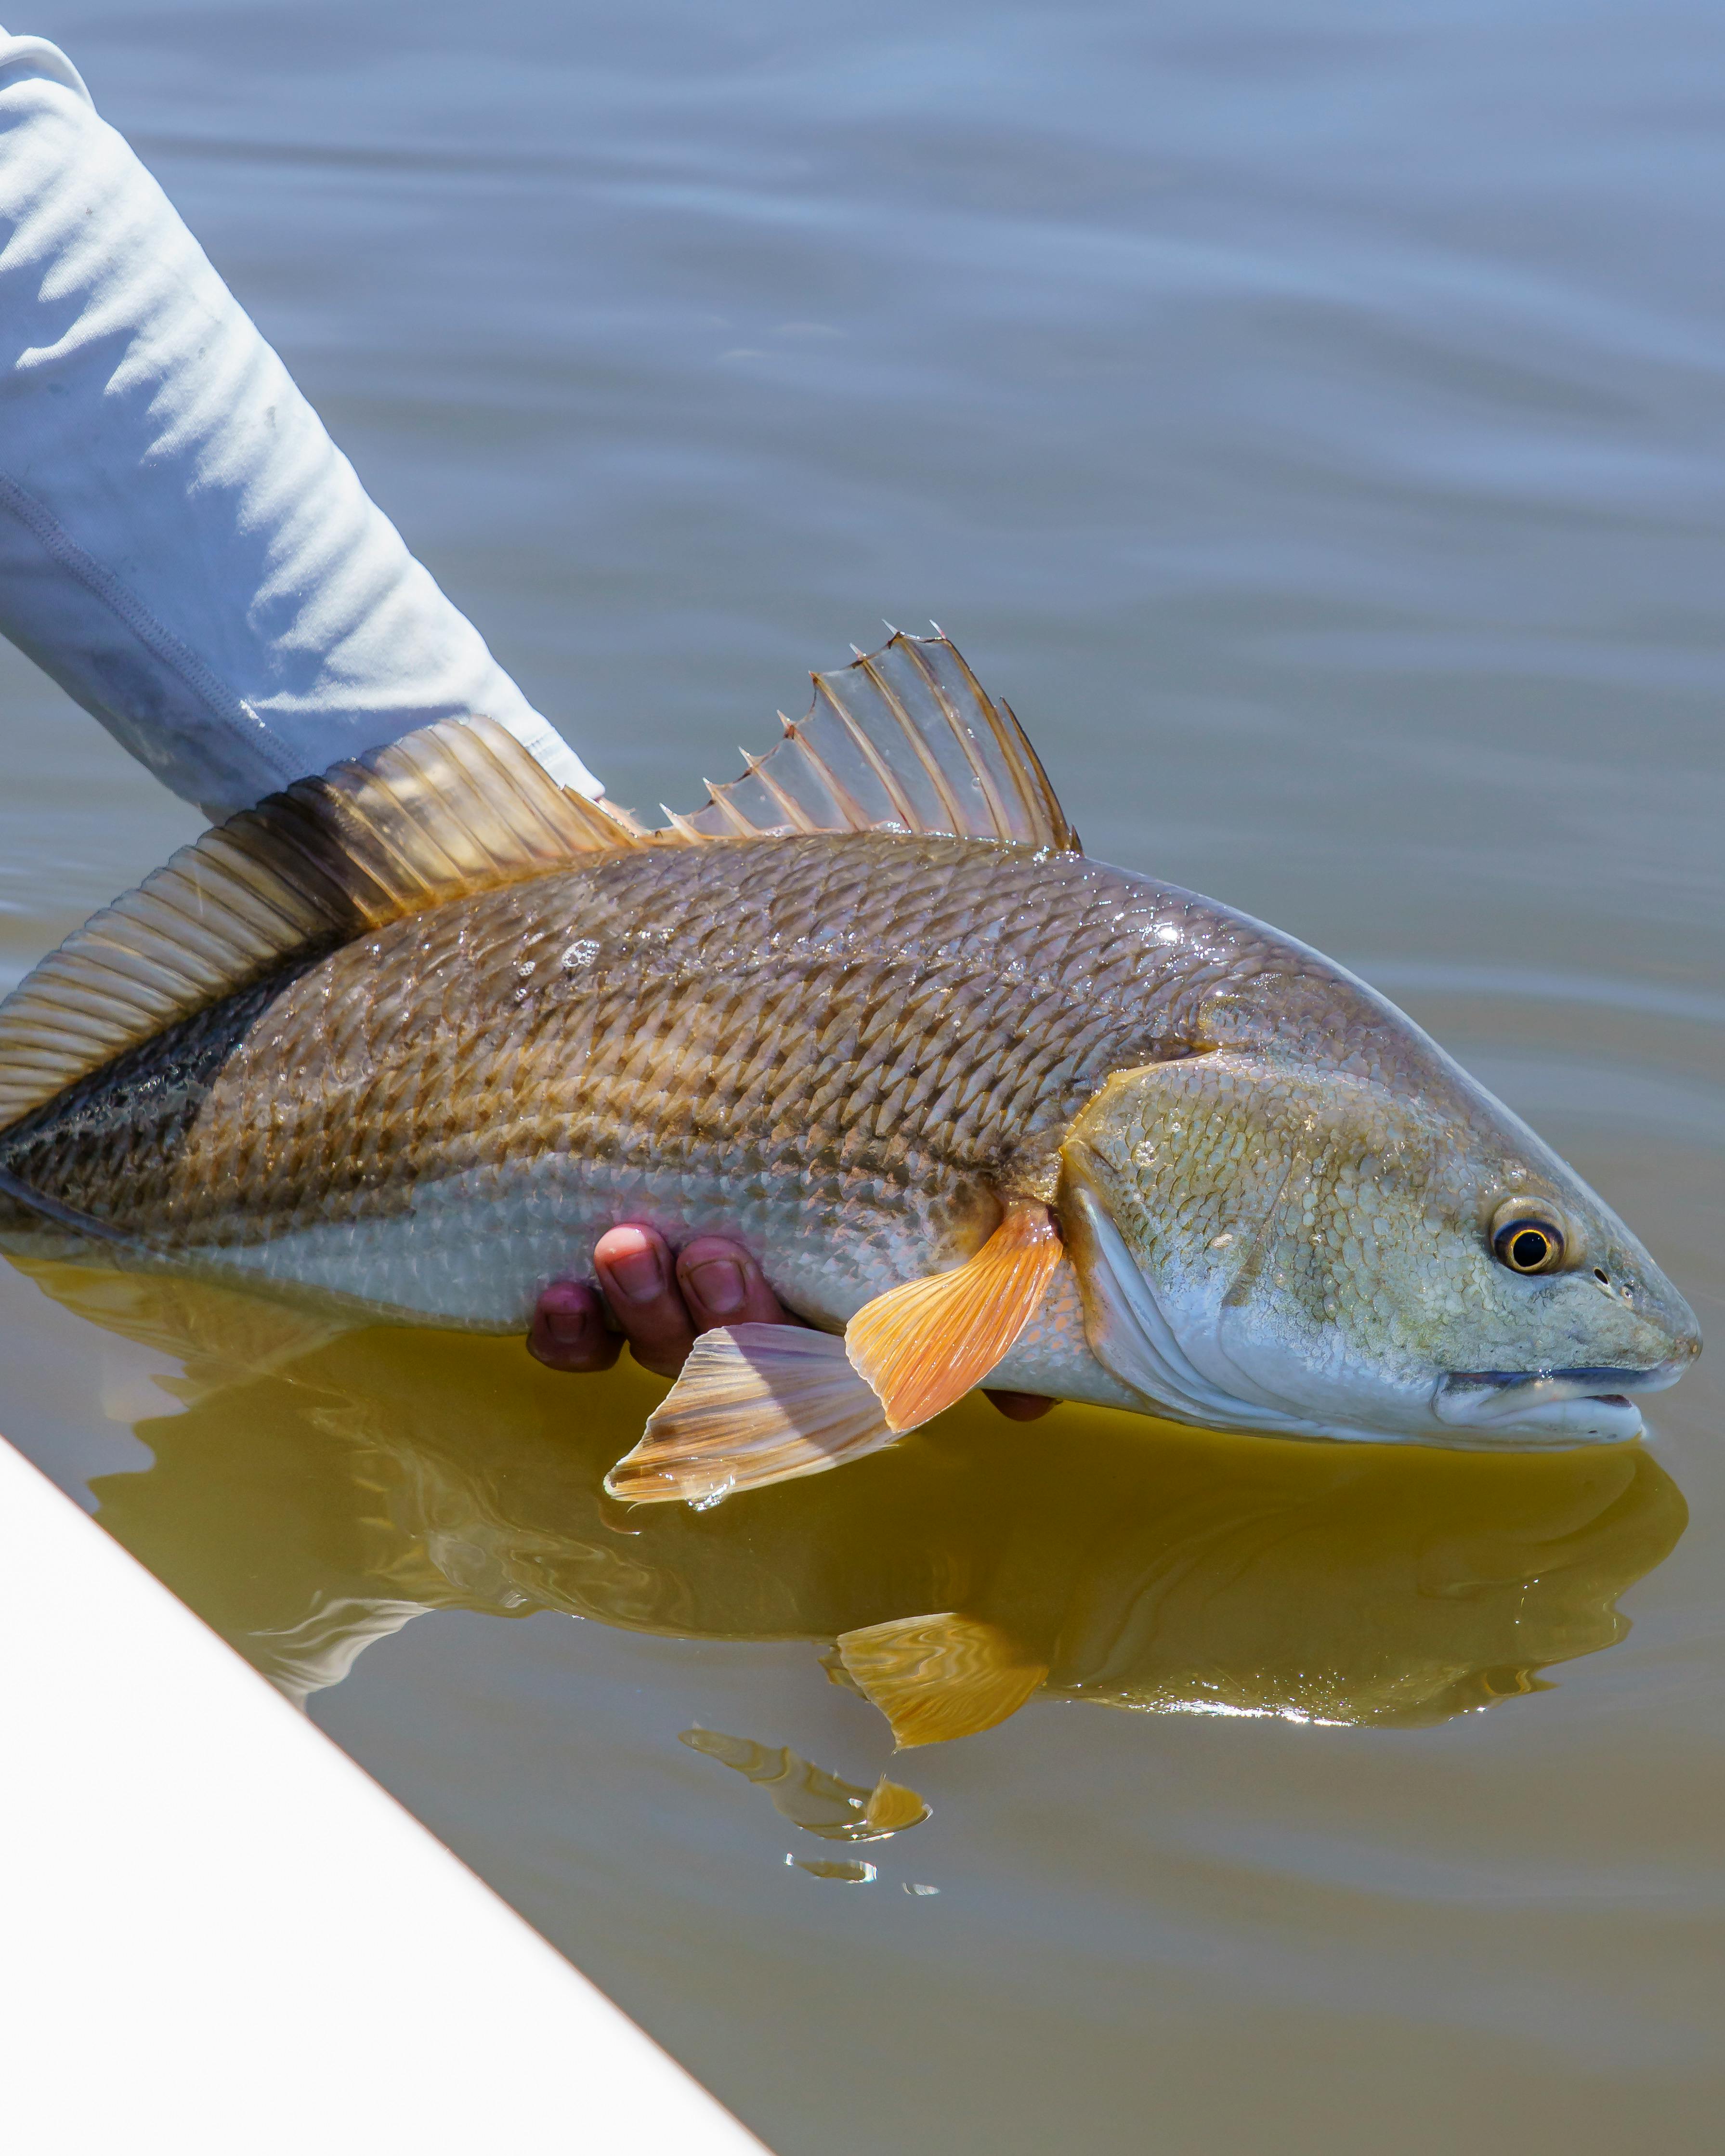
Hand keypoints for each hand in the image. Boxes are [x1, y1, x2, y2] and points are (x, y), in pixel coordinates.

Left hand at [527, 1223, 1055, 1420]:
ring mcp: (684, 1327)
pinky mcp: (617, 1307)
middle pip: (730, 1366)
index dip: (796, 1363)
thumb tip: (1032, 1401)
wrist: (810, 1092)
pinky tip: (552, 1297)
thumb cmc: (901, 1174)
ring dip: (634, 1311)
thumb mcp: (966, 1237)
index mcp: (842, 1343)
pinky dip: (567, 1334)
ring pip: (655, 1351)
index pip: (820, 1385)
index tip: (797, 1297)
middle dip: (713, 1317)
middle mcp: (761, 1347)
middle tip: (708, 1251)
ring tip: (620, 1246)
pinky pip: (585, 1349)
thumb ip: (992, 1302)